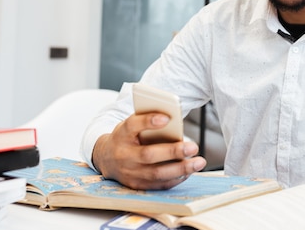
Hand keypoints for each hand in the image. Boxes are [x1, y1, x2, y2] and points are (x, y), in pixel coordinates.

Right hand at [92, 113, 206, 189]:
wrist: (105, 158)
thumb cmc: (126, 137)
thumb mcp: (131, 124)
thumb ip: (147, 121)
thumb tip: (173, 121)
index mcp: (121, 134)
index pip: (132, 126)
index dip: (148, 121)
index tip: (167, 118)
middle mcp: (123, 155)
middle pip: (148, 155)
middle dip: (173, 152)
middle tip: (193, 147)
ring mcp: (129, 173)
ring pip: (156, 173)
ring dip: (180, 169)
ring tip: (199, 162)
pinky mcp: (136, 185)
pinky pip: (158, 184)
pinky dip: (176, 178)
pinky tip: (189, 171)